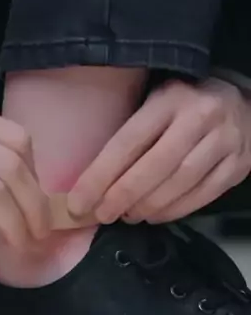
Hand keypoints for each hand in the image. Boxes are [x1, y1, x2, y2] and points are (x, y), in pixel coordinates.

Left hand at [67, 78, 250, 224]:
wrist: (240, 101)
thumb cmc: (183, 103)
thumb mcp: (154, 101)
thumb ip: (130, 132)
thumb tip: (90, 180)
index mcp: (169, 98)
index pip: (128, 141)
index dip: (100, 175)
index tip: (78, 202)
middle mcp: (200, 117)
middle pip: (155, 166)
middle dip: (122, 196)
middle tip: (102, 215)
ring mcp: (224, 141)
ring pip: (181, 183)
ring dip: (148, 206)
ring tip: (127, 216)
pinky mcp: (239, 164)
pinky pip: (204, 195)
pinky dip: (176, 210)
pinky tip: (155, 215)